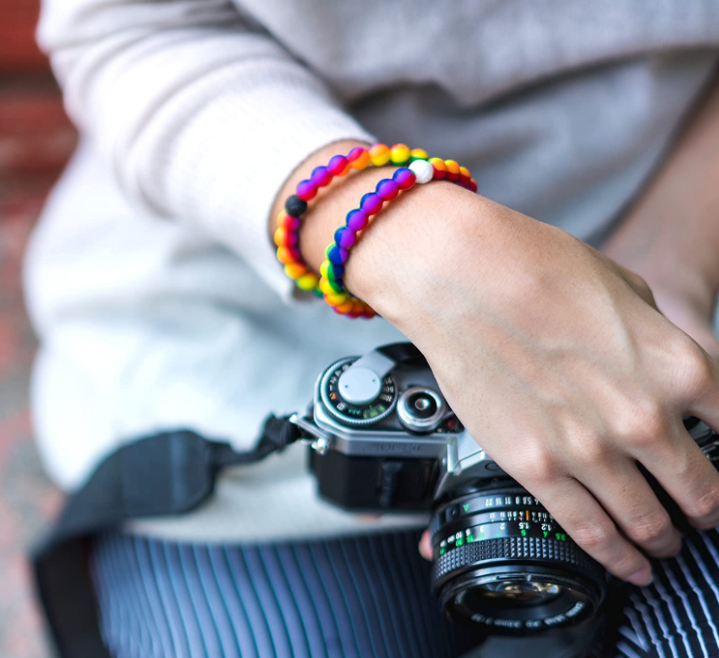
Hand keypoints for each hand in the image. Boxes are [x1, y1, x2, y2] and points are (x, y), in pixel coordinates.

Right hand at [344, 189, 718, 585]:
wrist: (461, 275)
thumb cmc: (535, 268)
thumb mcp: (624, 289)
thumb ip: (654, 342)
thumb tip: (657, 371)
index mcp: (678, 366)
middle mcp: (643, 417)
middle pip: (701, 491)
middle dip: (708, 509)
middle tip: (703, 515)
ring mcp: (588, 450)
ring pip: (646, 521)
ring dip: (663, 538)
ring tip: (663, 544)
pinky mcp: (534, 467)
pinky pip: (588, 531)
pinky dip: (617, 559)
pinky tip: (630, 566)